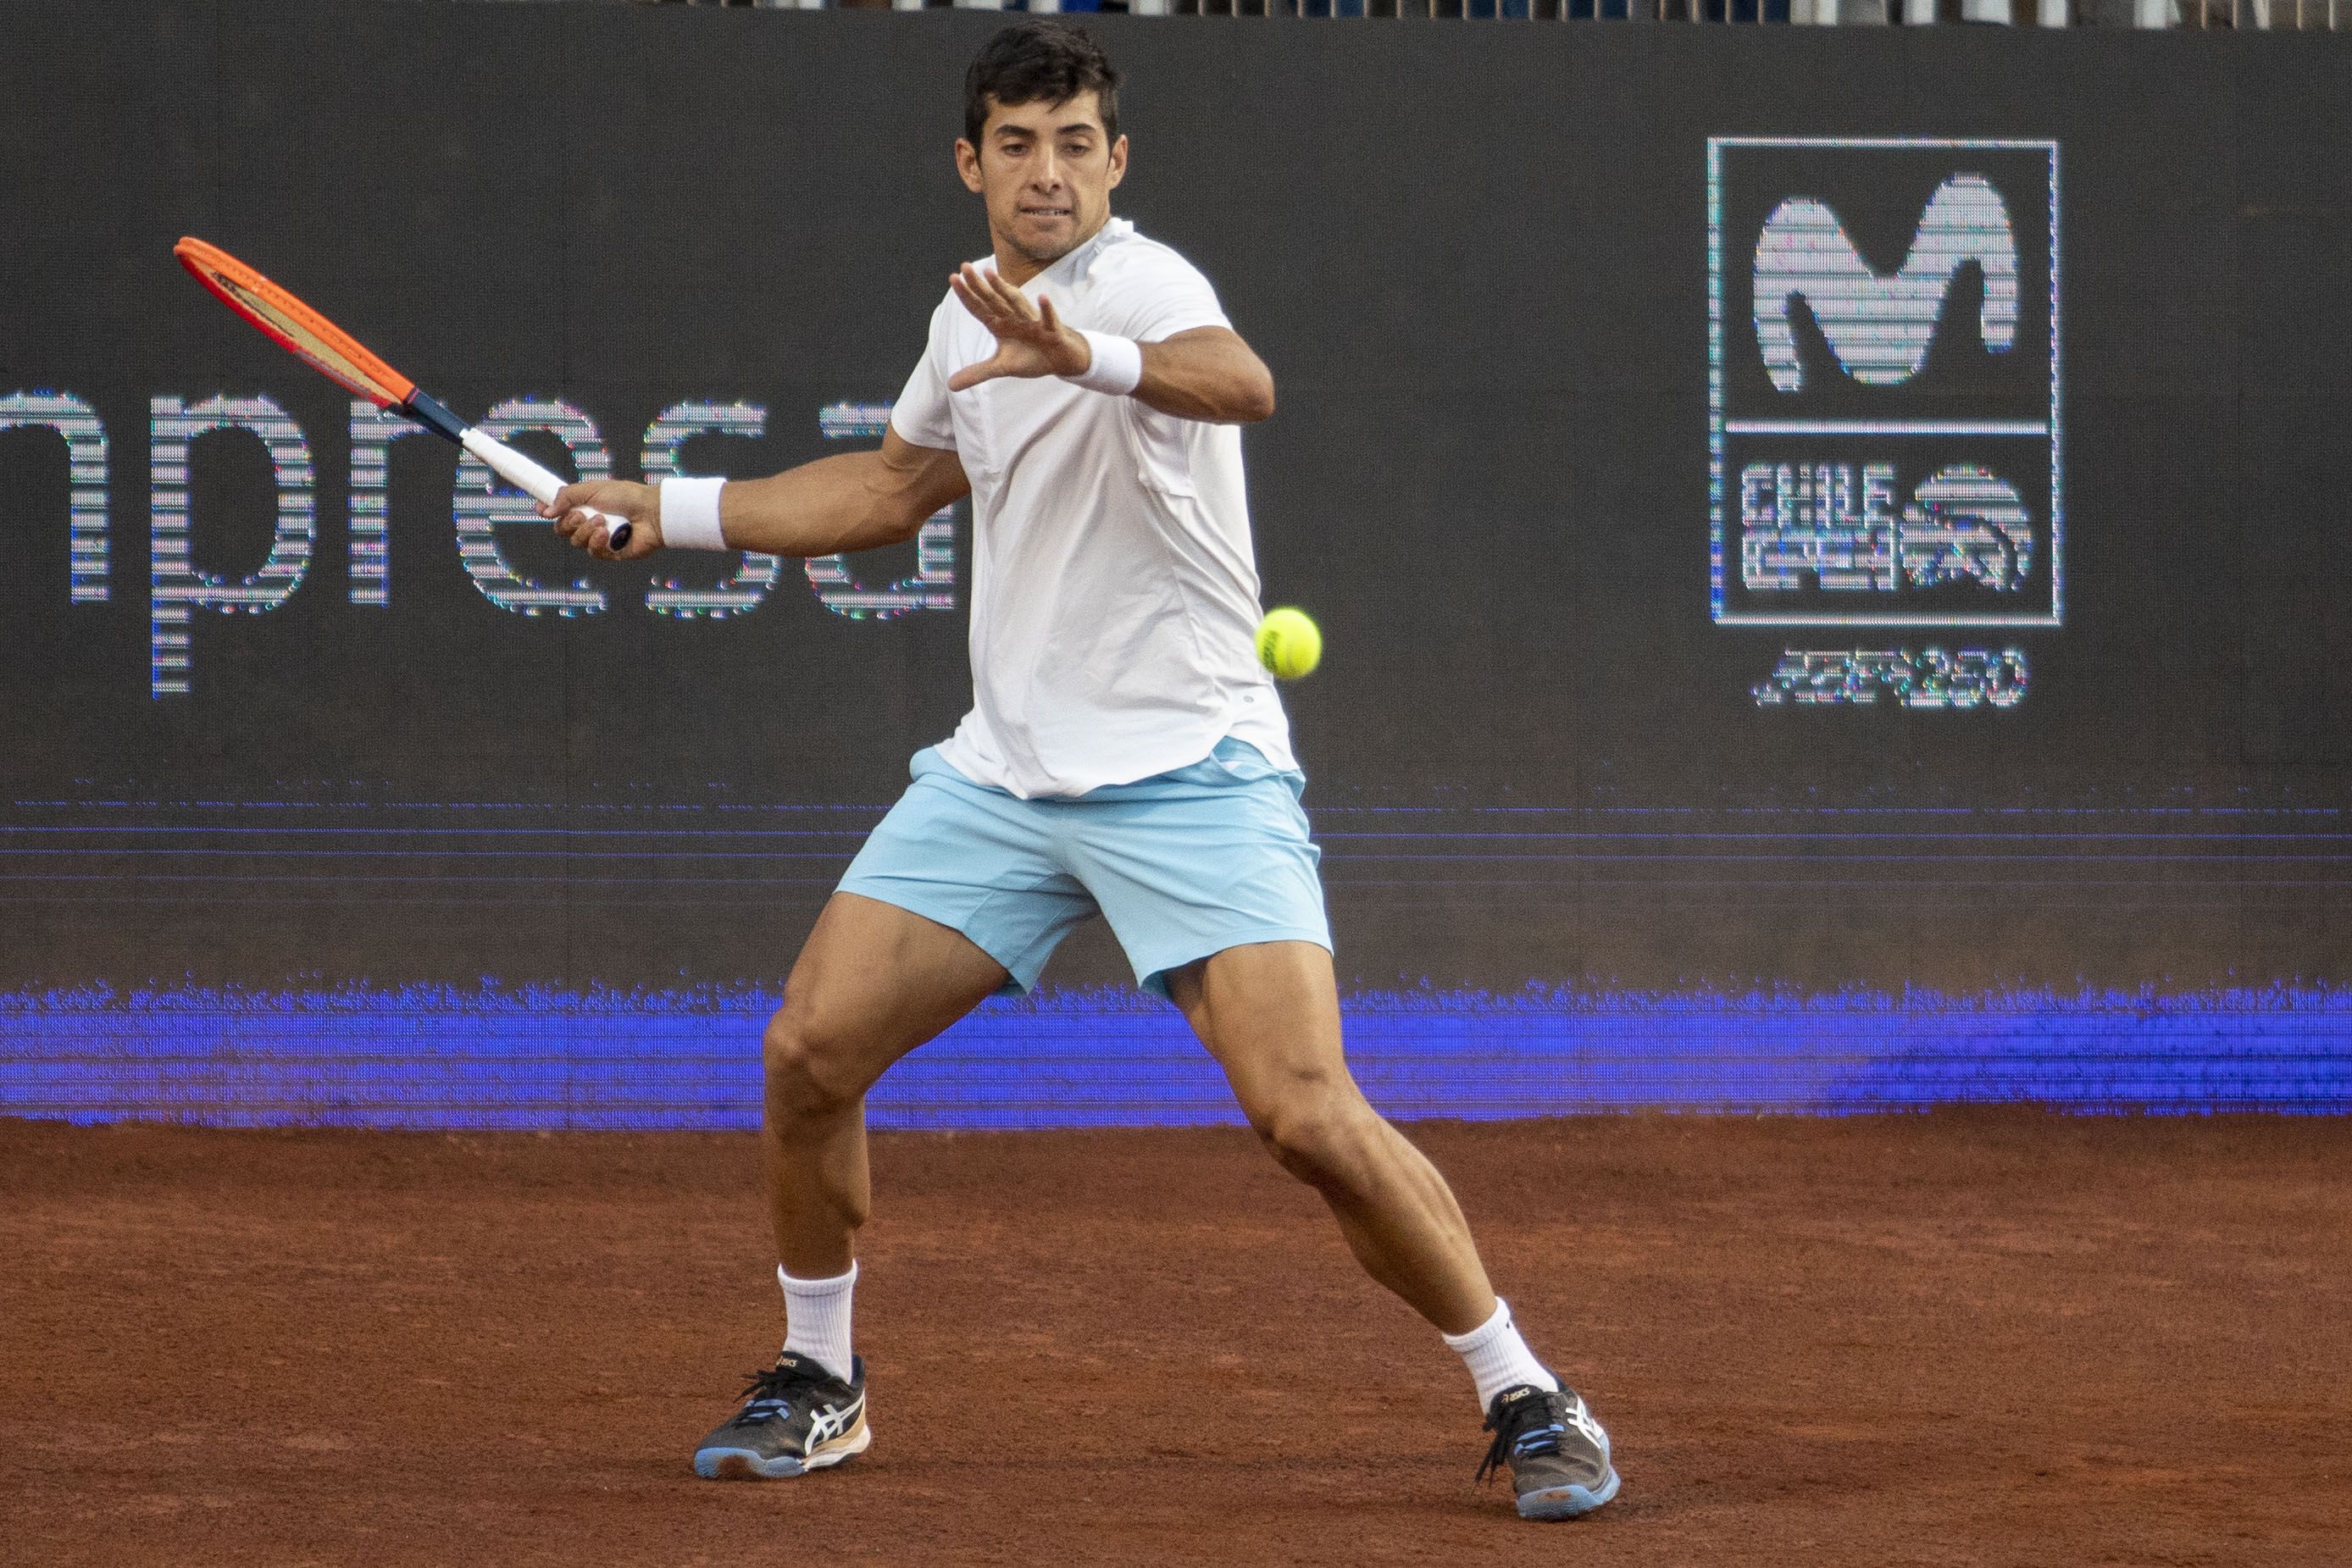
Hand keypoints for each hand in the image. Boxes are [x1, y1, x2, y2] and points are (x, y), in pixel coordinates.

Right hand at [540, 479, 661, 560]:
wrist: (651, 512)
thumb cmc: (627, 497)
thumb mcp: (592, 489)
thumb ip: (567, 497)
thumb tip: (545, 510)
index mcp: (584, 506)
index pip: (559, 512)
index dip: (547, 511)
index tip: (541, 509)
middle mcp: (589, 523)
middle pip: (562, 530)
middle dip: (569, 522)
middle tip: (582, 514)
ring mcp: (599, 539)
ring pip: (576, 542)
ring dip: (586, 530)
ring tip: (602, 521)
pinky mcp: (610, 553)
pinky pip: (593, 552)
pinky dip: (596, 542)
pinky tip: (606, 533)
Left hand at [945, 262, 1090, 390]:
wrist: (1060, 358)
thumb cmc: (1030, 356)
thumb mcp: (1001, 367)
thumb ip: (977, 373)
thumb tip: (950, 385)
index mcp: (1001, 324)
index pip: (980, 308)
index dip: (967, 295)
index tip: (953, 278)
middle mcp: (1014, 318)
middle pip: (994, 300)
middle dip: (980, 285)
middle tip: (965, 266)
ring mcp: (1032, 322)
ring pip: (1017, 303)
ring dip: (1004, 289)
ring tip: (991, 274)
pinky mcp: (1052, 330)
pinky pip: (1049, 319)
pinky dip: (1046, 309)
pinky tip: (1042, 297)